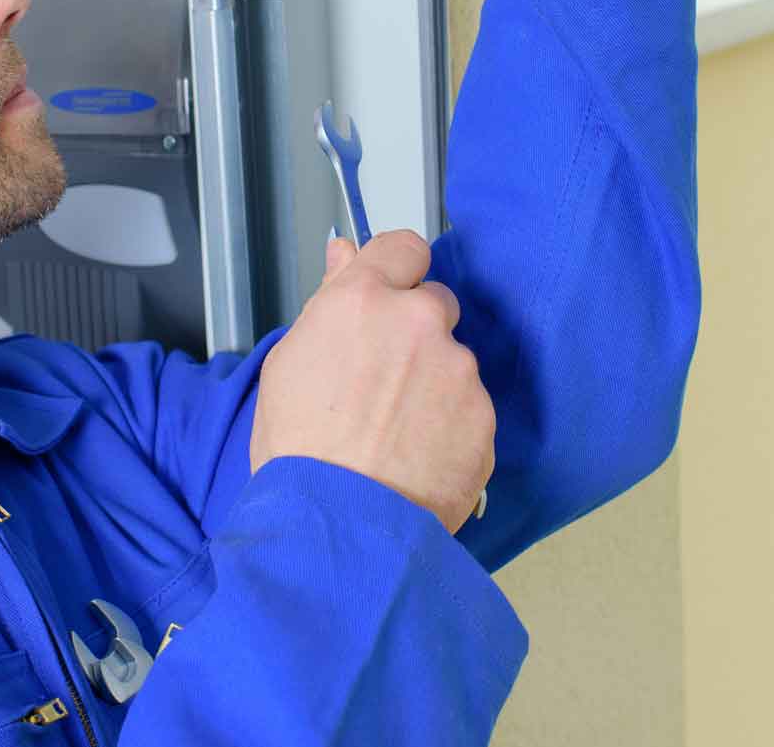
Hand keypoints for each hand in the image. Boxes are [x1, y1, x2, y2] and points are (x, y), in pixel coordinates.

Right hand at [251, 230, 494, 534]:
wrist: (339, 525)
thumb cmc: (299, 449)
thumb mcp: (289, 363)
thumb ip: (328, 300)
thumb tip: (344, 254)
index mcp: (363, 300)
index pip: (404, 247)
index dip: (397, 272)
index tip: (391, 295)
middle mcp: (419, 322)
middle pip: (436, 302)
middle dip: (417, 332)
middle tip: (385, 381)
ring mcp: (458, 369)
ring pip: (454, 361)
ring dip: (435, 384)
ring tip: (396, 434)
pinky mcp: (484, 416)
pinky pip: (471, 409)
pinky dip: (452, 427)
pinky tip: (418, 458)